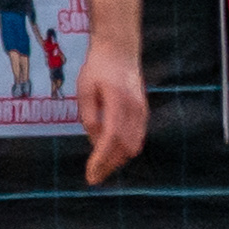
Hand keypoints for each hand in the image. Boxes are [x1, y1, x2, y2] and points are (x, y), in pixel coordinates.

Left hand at [79, 48, 149, 184]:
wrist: (120, 50)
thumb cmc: (97, 68)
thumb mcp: (85, 89)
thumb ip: (89, 116)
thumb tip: (96, 143)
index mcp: (118, 102)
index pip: (111, 139)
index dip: (101, 160)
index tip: (90, 175)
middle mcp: (135, 109)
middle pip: (125, 147)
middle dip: (109, 166)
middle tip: (93, 178)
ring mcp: (142, 111)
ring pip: (134, 145)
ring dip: (118, 160)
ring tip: (100, 169)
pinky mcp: (144, 112)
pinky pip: (137, 138)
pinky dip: (125, 150)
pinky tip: (111, 154)